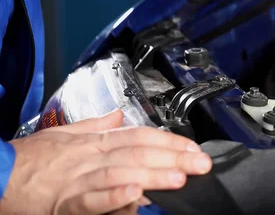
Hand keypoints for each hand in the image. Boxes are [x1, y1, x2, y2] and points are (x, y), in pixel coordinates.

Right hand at [0, 110, 211, 214]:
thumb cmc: (31, 157)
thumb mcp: (66, 134)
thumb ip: (96, 125)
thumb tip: (119, 116)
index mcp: (94, 140)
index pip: (140, 135)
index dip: (169, 141)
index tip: (193, 149)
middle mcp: (90, 155)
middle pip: (138, 152)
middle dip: (172, 157)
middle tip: (200, 164)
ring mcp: (77, 177)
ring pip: (120, 171)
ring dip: (151, 174)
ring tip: (178, 177)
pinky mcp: (63, 201)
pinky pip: (90, 198)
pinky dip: (113, 195)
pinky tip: (134, 193)